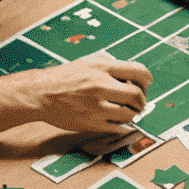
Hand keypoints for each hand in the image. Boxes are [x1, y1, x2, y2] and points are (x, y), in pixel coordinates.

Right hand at [23, 55, 151, 137]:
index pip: (140, 72)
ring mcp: (96, 106)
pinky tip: (117, 120)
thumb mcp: (90, 60)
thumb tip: (135, 75)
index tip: (145, 85)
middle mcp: (101, 85)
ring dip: (133, 113)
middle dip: (142, 100)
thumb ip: (112, 64)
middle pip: (137, 95)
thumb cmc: (66, 76)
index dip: (147, 81)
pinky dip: (122, 125)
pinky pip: (117, 128)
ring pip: (130, 114)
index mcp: (103, 67)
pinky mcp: (91, 123)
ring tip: (127, 111)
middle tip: (138, 102)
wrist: (41, 92)